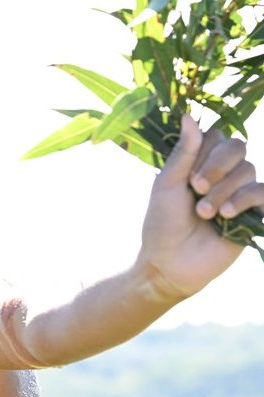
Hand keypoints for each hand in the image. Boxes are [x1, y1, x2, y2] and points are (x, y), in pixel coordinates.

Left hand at [138, 115, 263, 298]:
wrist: (171, 263)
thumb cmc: (162, 223)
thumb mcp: (167, 184)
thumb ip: (183, 153)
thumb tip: (188, 115)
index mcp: (199, 163)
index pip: (215, 136)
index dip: (204, 151)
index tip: (187, 176)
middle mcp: (222, 173)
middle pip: (236, 147)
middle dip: (216, 165)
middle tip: (195, 187)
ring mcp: (240, 191)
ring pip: (247, 169)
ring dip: (222, 190)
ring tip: (202, 213)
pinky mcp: (255, 213)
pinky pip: (263, 192)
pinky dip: (244, 198)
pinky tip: (226, 214)